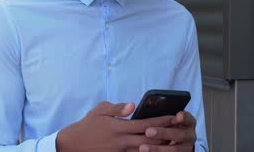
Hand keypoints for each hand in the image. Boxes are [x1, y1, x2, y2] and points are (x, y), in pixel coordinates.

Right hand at [56, 101, 174, 151]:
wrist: (72, 145)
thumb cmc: (87, 125)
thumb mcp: (100, 111)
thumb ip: (117, 108)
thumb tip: (133, 105)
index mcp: (119, 127)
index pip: (145, 123)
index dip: (161, 120)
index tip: (174, 117)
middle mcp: (122, 141)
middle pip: (149, 139)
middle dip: (166, 134)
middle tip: (181, 130)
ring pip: (145, 151)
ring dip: (160, 147)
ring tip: (175, 142)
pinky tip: (157, 151)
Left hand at [139, 111, 196, 151]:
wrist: (177, 142)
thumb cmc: (170, 127)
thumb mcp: (170, 120)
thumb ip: (160, 116)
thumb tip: (136, 106)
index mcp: (188, 123)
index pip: (188, 119)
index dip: (183, 117)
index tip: (178, 115)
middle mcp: (189, 136)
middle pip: (179, 135)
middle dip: (164, 133)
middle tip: (148, 132)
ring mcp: (186, 148)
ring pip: (174, 150)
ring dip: (157, 149)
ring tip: (142, 147)